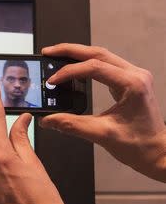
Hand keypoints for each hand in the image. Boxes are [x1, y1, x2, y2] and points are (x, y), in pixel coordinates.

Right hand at [40, 43, 165, 181]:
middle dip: (69, 51)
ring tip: (56, 56)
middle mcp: (135, 75)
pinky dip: (86, 63)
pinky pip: (105, 64)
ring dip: (77, 54)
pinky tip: (73, 67)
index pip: (94, 68)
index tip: (52, 81)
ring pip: (101, 55)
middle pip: (97, 53)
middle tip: (48, 52)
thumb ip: (71, 125)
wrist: (158, 153)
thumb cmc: (139, 145)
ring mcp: (134, 76)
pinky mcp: (129, 81)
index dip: (69, 72)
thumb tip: (48, 120)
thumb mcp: (102, 135)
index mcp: (132, 84)